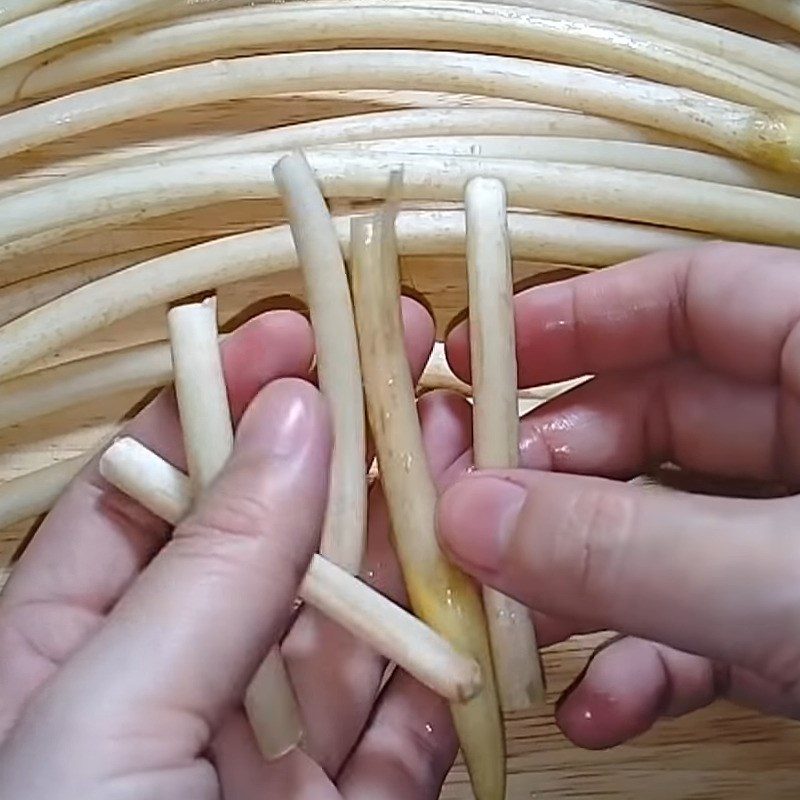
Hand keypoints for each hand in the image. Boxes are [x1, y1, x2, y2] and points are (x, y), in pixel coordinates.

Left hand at [0, 304, 457, 799]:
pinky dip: (452, 657)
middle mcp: (173, 689)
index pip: (151, 490)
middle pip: (272, 542)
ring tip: (463, 441)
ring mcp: (266, 753)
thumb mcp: (110, 717)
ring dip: (414, 534)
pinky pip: (408, 722)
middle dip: (344, 450)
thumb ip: (211, 572)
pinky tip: (489, 580)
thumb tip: (295, 418)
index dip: (222, 402)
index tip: (300, 333)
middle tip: (407, 363)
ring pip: (354, 623)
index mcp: (69, 653)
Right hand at [437, 242, 799, 749]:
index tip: (481, 357)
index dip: (577, 319)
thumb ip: (632, 547)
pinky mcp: (798, 623)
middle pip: (652, 424)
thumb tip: (467, 516)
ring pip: (662, 531)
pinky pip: (701, 618)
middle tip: (467, 519)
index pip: (691, 299)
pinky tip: (597, 702)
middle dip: (555, 477)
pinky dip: (645, 660)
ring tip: (508, 623)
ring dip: (582, 583)